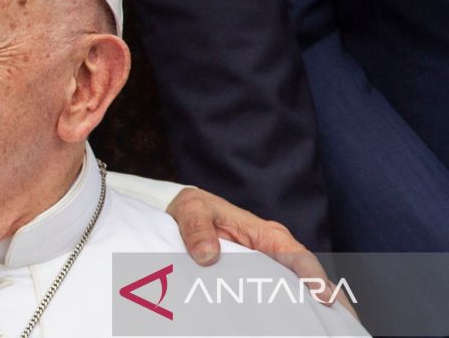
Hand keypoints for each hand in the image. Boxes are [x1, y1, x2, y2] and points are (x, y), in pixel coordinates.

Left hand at [165, 187, 356, 317]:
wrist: (186, 216)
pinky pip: (281, 298)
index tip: (325, 297)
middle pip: (311, 279)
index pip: (298, 257)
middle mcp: (276, 252)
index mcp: (267, 235)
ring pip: (301, 292)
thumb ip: (197, 228)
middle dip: (333, 302)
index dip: (313, 276)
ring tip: (335, 332)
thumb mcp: (192, 210)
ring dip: (317, 312)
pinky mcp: (261, 280)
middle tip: (348, 327)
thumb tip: (207, 256)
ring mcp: (271, 268)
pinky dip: (295, 314)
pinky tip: (302, 329)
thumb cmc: (194, 209)